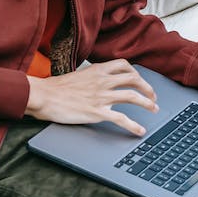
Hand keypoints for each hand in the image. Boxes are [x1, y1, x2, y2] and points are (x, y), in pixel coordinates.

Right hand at [24, 59, 157, 135]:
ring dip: (147, 103)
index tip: (140, 80)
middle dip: (147, 87)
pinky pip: (121, 118)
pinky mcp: (97, 112)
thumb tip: (100, 81)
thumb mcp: (78, 75)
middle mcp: (102, 81)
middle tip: (153, 96)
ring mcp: (101, 96)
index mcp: (97, 70)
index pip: (124, 65)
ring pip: (132, 96)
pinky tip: (140, 130)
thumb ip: (92, 76)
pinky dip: (134, 125)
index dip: (136, 72)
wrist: (43, 95)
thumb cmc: (56, 87)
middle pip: (134, 79)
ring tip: (154, 109)